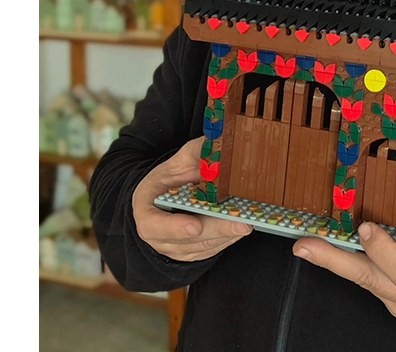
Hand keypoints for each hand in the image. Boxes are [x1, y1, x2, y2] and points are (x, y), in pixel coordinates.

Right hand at [132, 136, 251, 261]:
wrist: (171, 193)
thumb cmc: (172, 178)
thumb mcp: (179, 160)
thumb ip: (197, 152)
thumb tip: (218, 142)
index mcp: (146, 210)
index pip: (153, 226)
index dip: (173, 228)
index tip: (195, 225)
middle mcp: (158, 236)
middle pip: (187, 240)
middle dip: (216, 231)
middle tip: (240, 223)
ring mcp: (177, 248)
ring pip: (204, 246)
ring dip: (228, 235)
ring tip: (249, 221)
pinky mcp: (195, 252)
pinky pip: (214, 249)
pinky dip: (230, 238)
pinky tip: (245, 224)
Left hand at [292, 160, 395, 324]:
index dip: (387, 253)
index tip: (365, 228)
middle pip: (379, 282)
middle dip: (344, 260)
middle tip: (313, 242)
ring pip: (366, 284)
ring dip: (332, 263)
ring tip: (304, 246)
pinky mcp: (392, 303)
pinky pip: (365, 284)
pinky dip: (343, 266)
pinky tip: (320, 249)